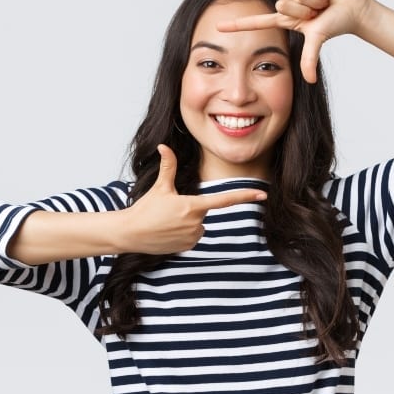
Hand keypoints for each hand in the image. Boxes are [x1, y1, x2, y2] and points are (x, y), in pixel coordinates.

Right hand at [119, 145, 266, 254]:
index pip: (225, 200)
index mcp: (193, 205)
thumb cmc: (145, 209)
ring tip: (166, 223)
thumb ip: (168, 166)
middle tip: (169, 211)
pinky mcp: (186, 247)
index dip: (245, 196)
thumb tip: (164, 146)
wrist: (131, 233)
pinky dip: (182, 234)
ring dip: (186, 223)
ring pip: (198, 226)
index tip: (263, 194)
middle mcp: (196, 223)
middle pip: (203, 212)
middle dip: (190, 209)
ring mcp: (192, 237)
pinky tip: (167, 233)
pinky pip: (192, 237)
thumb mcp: (160, 187)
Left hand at [216, 0, 378, 82]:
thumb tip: (309, 81)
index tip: (217, 27)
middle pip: (283, 6)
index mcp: (286, 19)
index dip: (238, 25)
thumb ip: (309, 59)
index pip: (258, 22)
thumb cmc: (335, 24)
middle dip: (304, 11)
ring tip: (323, 3)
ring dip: (314, 1)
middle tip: (318, 12)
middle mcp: (289, 3)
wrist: (354, 10)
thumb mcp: (317, 40)